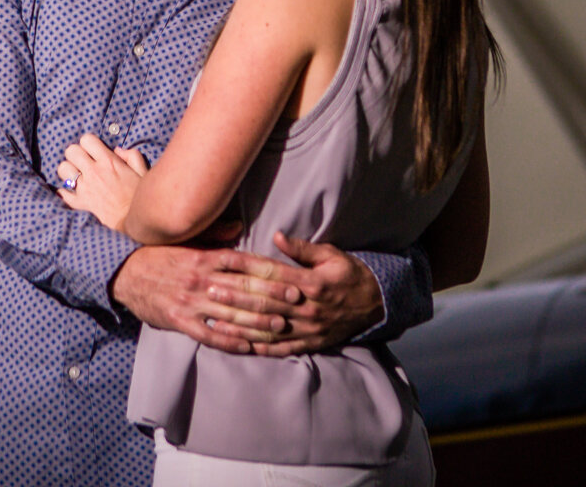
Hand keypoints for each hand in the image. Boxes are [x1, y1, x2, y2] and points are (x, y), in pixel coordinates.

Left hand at [57, 134, 147, 231]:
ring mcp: (85, 188)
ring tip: (76, 175)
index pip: (86, 139)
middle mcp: (94, 172)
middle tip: (82, 161)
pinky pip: (63, 193)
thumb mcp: (142, 171)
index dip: (88, 142)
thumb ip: (132, 155)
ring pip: (63, 169)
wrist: (135, 222)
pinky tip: (72, 192)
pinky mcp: (80, 203)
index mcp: (108, 161)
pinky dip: (65, 192)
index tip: (93, 150)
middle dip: (75, 154)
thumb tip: (118, 150)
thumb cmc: (140, 196)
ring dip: (68, 170)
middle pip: (71, 151)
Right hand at [110, 245, 304, 352]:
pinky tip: (247, 346)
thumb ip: (213, 235)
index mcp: (204, 257)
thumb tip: (239, 226)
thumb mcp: (185, 241)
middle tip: (297, 303)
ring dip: (257, 321)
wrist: (124, 274)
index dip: (271, 272)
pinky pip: (208, 334)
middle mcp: (200, 278)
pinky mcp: (178, 320)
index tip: (293, 278)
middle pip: (243, 289)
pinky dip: (229, 341)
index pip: (245, 263)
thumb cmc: (159, 256)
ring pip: (230, 313)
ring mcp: (190, 301)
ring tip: (280, 327)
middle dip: (273, 297)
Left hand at [207, 232, 382, 356]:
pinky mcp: (310, 344)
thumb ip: (303, 249)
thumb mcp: (332, 255)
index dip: (245, 267)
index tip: (222, 263)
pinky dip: (259, 348)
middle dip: (235, 296)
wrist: (377, 305)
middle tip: (208, 291)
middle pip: (264, 301)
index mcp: (311, 282)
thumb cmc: (350, 275)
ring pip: (268, 328)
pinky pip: (281, 349)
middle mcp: (307, 308)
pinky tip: (239, 345)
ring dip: (240, 325)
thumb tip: (278, 236)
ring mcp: (308, 329)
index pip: (271, 273)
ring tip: (215, 321)